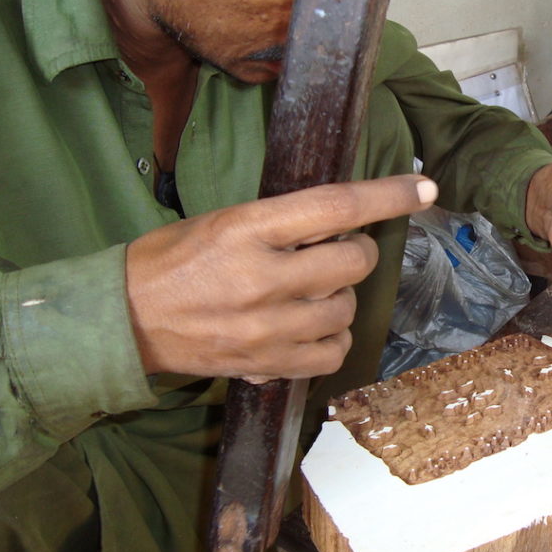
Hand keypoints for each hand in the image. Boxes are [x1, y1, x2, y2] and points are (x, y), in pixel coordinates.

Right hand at [126, 174, 437, 381]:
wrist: (127, 319)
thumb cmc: (175, 259)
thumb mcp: (225, 220)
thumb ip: (284, 222)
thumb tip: (348, 221)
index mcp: (248, 228)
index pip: (336, 205)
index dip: (389, 195)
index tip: (424, 187)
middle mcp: (263, 278)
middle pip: (353, 260)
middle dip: (357, 251)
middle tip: (334, 251)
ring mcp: (267, 327)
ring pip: (346, 307)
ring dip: (341, 294)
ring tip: (312, 291)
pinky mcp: (268, 364)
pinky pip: (333, 353)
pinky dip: (333, 337)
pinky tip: (314, 326)